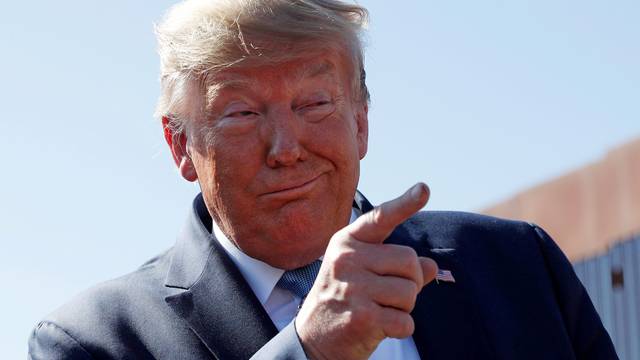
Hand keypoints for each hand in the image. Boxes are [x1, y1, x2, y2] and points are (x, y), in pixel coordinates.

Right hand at [296, 183, 437, 359]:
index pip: (380, 218)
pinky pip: (406, 321)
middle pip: (409, 260)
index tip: (424, 189)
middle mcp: (347, 260)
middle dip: (410, 282)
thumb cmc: (343, 302)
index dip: (405, 204)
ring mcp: (352, 288)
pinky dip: (401, 328)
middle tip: (387, 295)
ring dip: (404, 308)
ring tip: (379, 310)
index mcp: (347, 243)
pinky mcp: (361, 317)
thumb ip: (395, 266)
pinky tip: (379, 328)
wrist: (313, 341)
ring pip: (410, 292)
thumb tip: (431, 265)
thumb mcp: (363, 275)